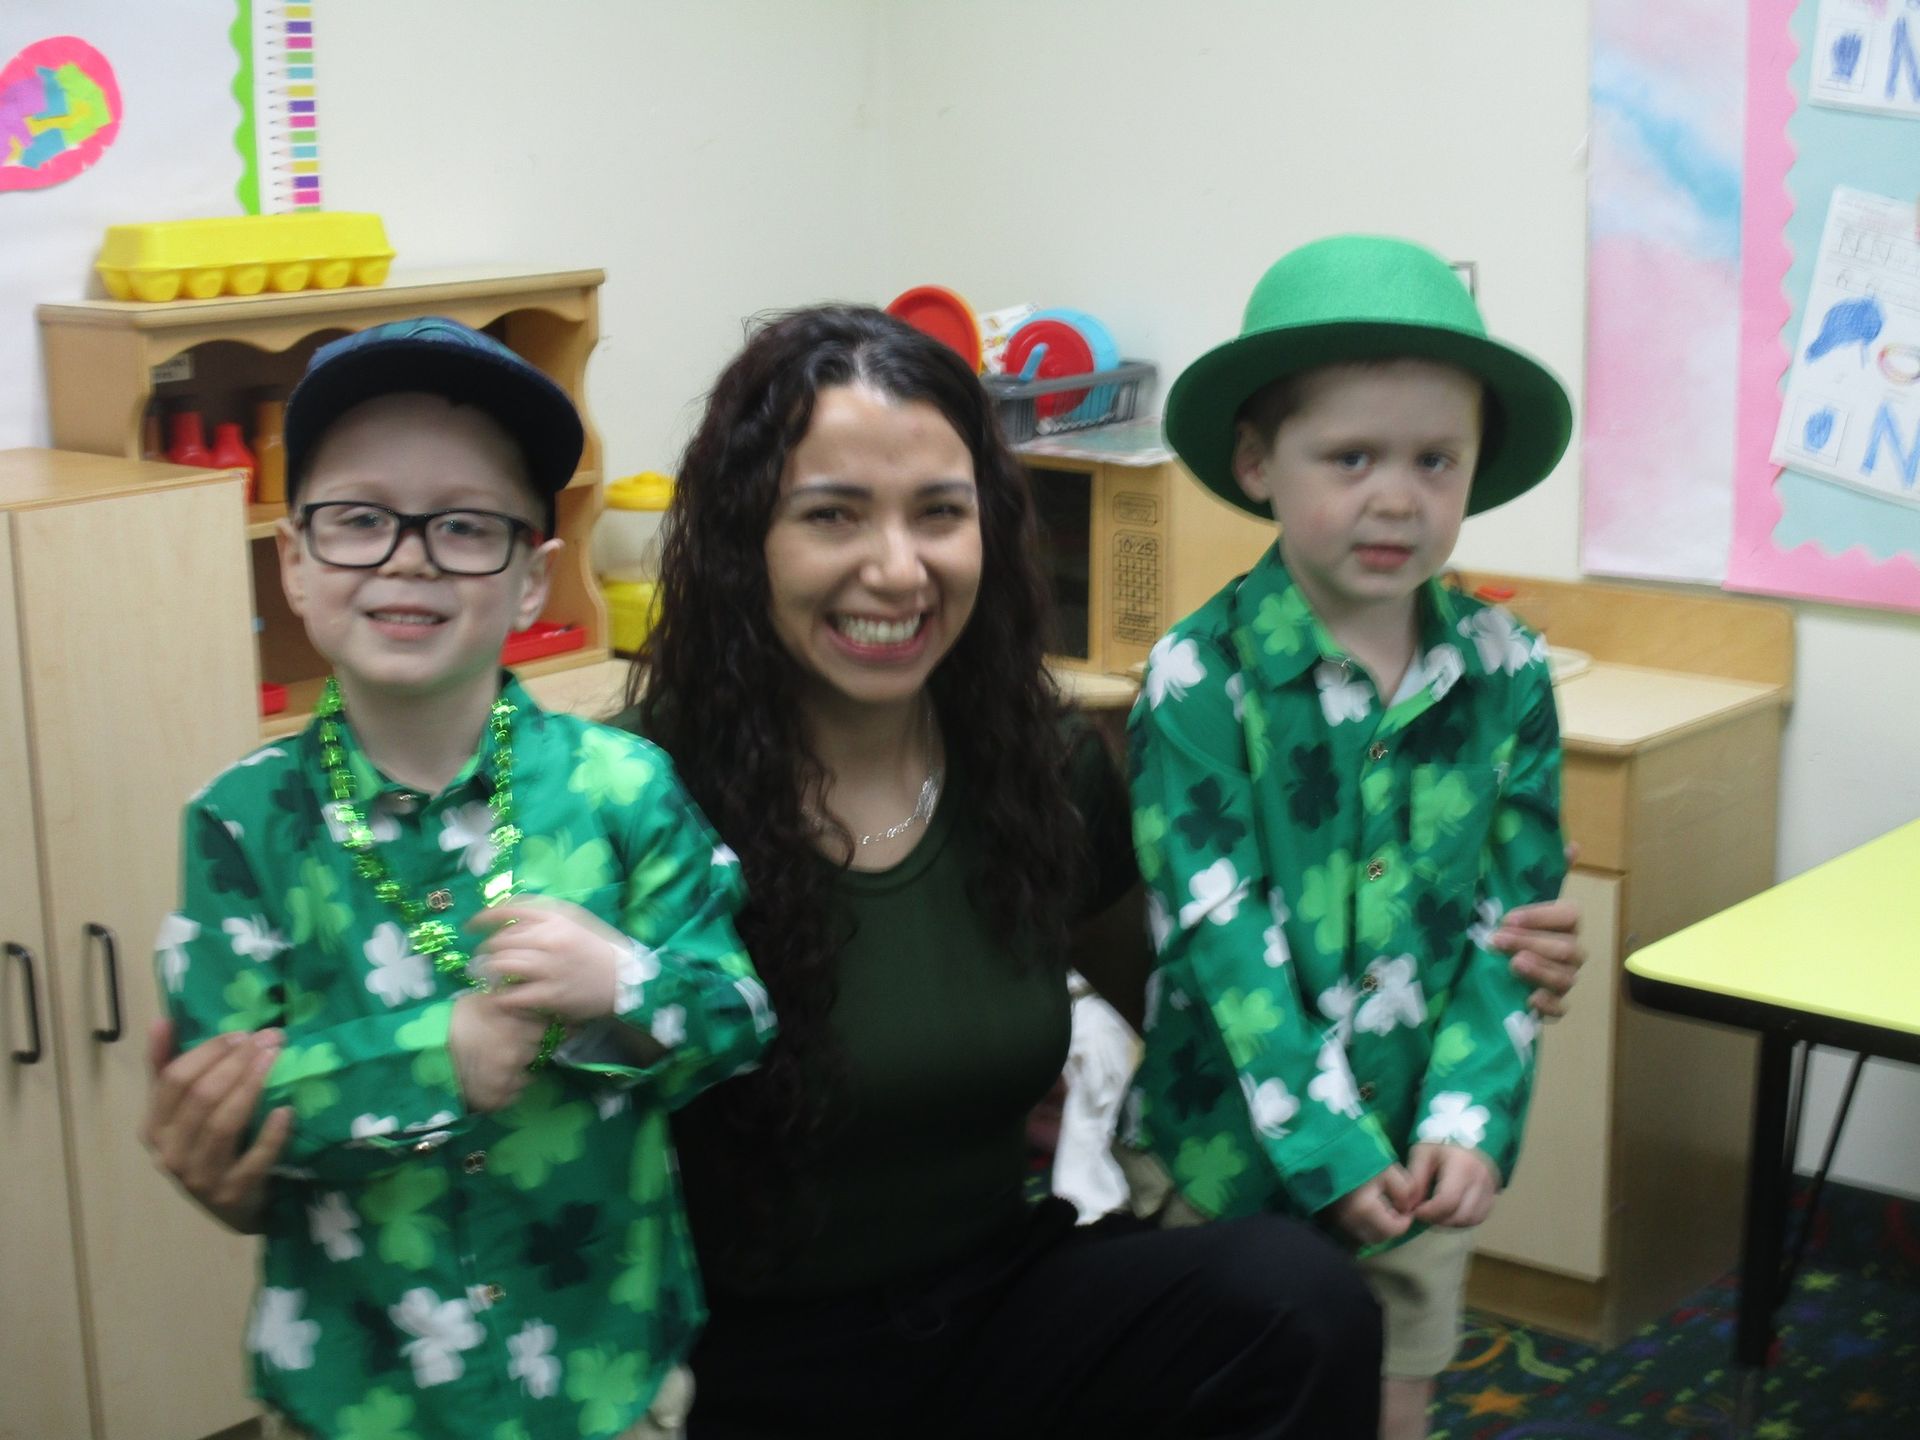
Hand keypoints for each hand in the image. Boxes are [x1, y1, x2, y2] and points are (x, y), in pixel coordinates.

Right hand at [141, 1018, 290, 1233]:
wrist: (234, 1207)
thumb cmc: (207, 1147)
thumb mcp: (182, 1111)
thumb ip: (168, 1068)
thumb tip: (161, 1020)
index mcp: (153, 1128)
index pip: (173, 1080)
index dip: (208, 1052)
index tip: (241, 1033)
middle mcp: (169, 1154)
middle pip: (200, 1098)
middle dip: (236, 1062)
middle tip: (270, 1037)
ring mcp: (200, 1177)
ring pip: (223, 1124)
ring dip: (252, 1086)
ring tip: (276, 1059)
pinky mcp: (233, 1193)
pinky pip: (254, 1159)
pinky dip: (271, 1133)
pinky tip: (287, 1110)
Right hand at [447, 991, 549, 1112]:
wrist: (425, 1050)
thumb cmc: (454, 1020)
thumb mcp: (485, 1001)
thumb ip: (511, 1002)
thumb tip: (530, 1000)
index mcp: (517, 1025)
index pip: (544, 1028)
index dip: (534, 1027)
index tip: (525, 1029)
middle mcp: (518, 1052)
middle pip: (537, 1051)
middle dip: (526, 1048)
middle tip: (506, 1045)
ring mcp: (508, 1078)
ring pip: (528, 1075)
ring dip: (517, 1070)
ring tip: (496, 1064)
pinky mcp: (497, 1099)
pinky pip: (513, 1094)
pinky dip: (505, 1089)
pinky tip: (490, 1079)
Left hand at [469, 898, 624, 1022]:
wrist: (625, 979)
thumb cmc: (598, 948)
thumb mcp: (576, 919)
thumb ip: (545, 914)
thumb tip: (511, 913)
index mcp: (556, 918)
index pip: (509, 910)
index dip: (484, 917)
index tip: (471, 926)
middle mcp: (550, 939)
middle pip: (500, 940)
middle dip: (484, 949)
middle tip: (480, 957)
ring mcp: (549, 968)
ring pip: (502, 966)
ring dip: (488, 971)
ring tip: (485, 976)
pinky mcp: (550, 995)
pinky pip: (513, 995)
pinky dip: (501, 996)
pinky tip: (499, 997)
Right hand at [1326, 1166, 1415, 1245]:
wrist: (1329, 1151)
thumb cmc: (1360, 1158)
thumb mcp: (1388, 1170)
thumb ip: (1404, 1191)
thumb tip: (1406, 1208)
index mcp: (1364, 1209)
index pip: (1391, 1230)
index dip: (1404, 1222)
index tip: (1408, 1209)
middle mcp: (1350, 1220)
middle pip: (1378, 1238)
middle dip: (1391, 1228)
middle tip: (1397, 1212)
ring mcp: (1339, 1220)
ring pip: (1365, 1236)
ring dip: (1378, 1229)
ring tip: (1383, 1211)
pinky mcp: (1333, 1217)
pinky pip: (1354, 1230)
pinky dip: (1365, 1226)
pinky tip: (1369, 1211)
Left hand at [1405, 1143, 1499, 1227]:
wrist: (1467, 1132)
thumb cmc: (1441, 1142)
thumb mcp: (1423, 1153)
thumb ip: (1415, 1179)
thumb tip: (1409, 1205)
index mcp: (1462, 1166)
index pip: (1447, 1201)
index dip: (1429, 1212)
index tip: (1415, 1210)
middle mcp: (1480, 1180)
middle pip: (1460, 1215)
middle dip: (1438, 1220)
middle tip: (1423, 1213)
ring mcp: (1490, 1189)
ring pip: (1471, 1220)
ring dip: (1451, 1223)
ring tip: (1435, 1213)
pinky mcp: (1492, 1196)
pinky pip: (1480, 1218)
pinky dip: (1463, 1221)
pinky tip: (1449, 1213)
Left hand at [1493, 846, 1583, 1018]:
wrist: (1491, 966)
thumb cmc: (1509, 927)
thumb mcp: (1516, 898)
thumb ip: (1543, 873)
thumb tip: (1573, 845)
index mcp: (1565, 924)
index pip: (1571, 915)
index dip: (1541, 916)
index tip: (1507, 917)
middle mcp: (1570, 951)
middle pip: (1566, 948)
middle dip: (1531, 942)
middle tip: (1497, 939)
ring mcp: (1564, 979)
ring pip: (1565, 977)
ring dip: (1539, 970)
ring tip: (1512, 964)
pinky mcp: (1552, 1005)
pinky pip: (1561, 1009)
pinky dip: (1548, 1005)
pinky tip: (1530, 999)